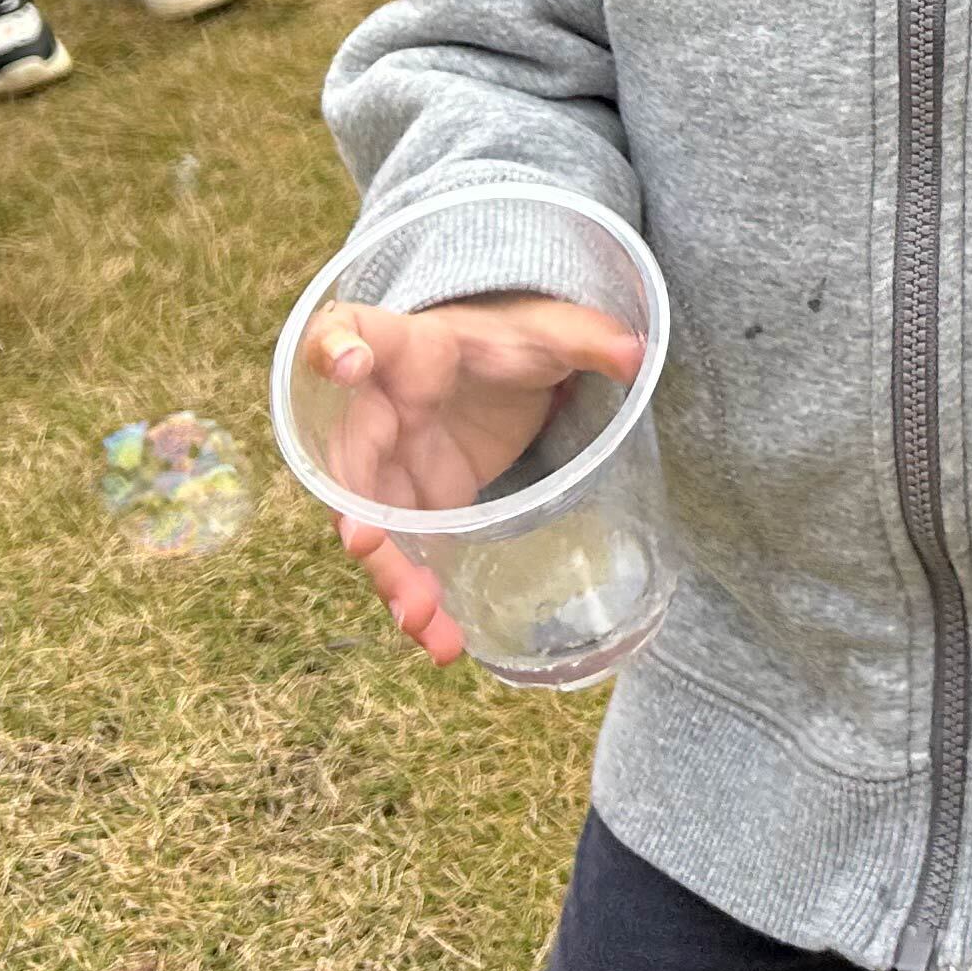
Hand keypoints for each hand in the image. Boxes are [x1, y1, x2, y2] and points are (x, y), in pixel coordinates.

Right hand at [307, 290, 644, 664]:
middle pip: (354, 454)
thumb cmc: (503, 343)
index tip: (346, 363)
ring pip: (370, 521)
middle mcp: (383, 411)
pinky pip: (403, 556)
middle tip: (364, 543)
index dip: (337, 344)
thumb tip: (635, 353)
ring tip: (422, 620)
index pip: (356, 330)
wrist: (493, 376)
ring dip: (390, 571)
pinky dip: (419, 596)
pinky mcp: (413, 510)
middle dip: (355, 499)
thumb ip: (583, 337)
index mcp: (409, 350)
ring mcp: (391, 466)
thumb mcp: (544, 333)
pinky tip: (443, 640)